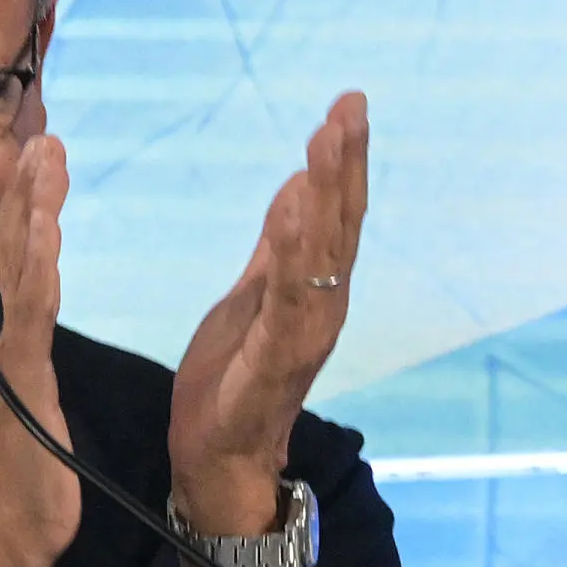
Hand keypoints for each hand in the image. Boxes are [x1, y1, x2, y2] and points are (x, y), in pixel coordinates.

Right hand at [0, 136, 83, 566]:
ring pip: (8, 276)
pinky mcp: (4, 387)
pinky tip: (40, 229)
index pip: (5, 267)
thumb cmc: (18, 474)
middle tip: (44, 139)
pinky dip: (26, 268)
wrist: (5, 538)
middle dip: (23, 196)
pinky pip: (18, 317)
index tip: (39, 160)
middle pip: (2, 257)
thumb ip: (18, 351)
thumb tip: (21, 312)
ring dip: (26, 214)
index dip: (20, 212)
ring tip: (42, 161)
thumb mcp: (23, 396)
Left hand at [168, 92, 370, 566]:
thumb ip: (276, 248)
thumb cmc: (230, 385)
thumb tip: (298, 186)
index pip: (333, 212)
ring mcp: (303, 335)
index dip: (343, 159)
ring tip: (328, 141)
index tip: (347, 103)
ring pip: (324, 255)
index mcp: (310, 289)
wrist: (215, 462)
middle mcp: (320, 307)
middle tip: (351, 106)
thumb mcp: (249, 299)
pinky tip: (295, 213)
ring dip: (328, 196)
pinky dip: (296, 256)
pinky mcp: (274, 363)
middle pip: (340, 224)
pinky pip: (290, 302)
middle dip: (347, 164)